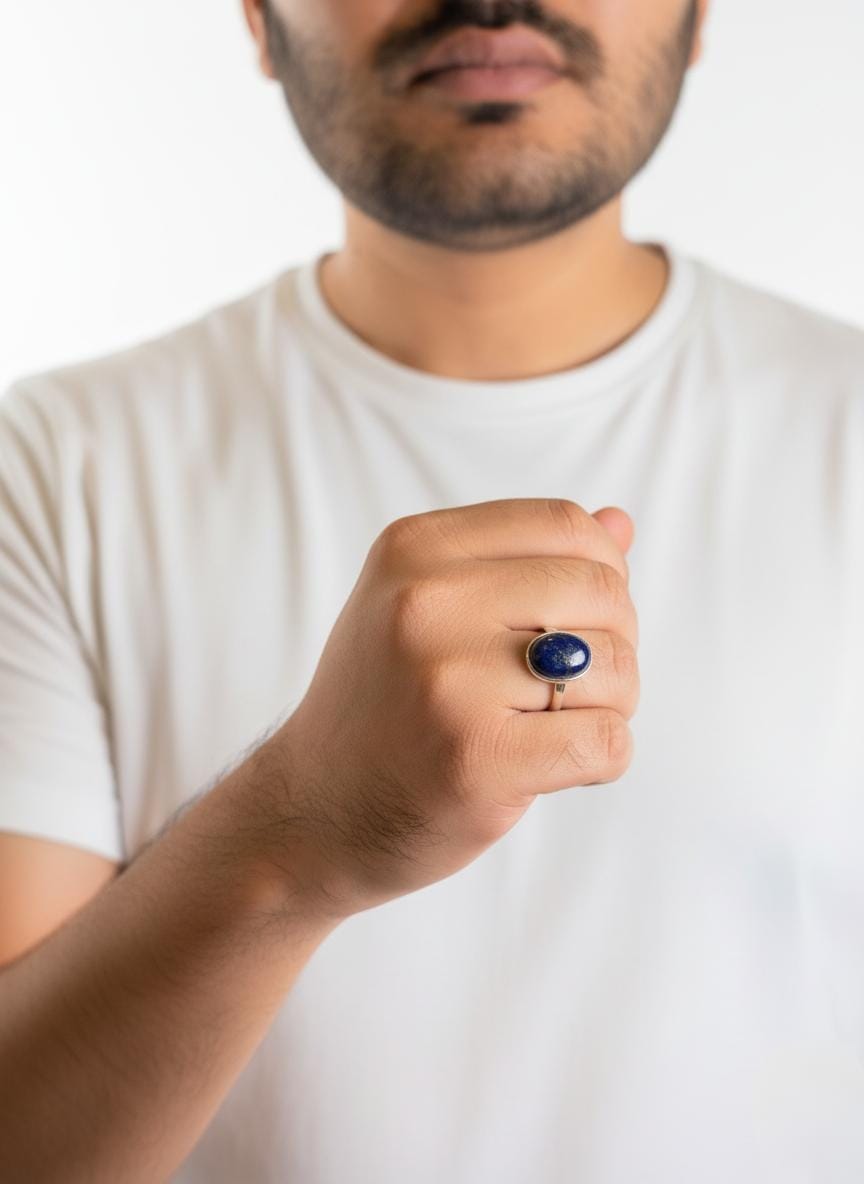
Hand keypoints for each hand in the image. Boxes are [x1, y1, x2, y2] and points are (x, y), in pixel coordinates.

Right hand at [256, 499, 637, 919]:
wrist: (316, 810)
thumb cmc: (387, 703)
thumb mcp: (429, 606)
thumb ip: (521, 560)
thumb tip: (619, 524)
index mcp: (414, 549)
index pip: (566, 525)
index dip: (601, 572)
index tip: (578, 617)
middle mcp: (425, 602)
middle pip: (601, 592)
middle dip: (614, 641)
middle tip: (572, 682)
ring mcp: (448, 681)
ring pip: (615, 667)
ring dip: (610, 704)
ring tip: (555, 723)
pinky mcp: (477, 759)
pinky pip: (608, 741)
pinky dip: (604, 757)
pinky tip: (555, 764)